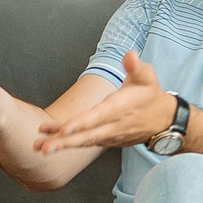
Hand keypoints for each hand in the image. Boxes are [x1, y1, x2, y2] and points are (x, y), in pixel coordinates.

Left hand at [34, 52, 175, 154]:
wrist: (164, 121)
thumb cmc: (150, 95)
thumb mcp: (148, 77)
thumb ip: (137, 66)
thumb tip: (129, 55)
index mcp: (121, 107)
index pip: (99, 116)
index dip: (82, 122)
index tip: (65, 128)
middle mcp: (113, 125)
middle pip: (87, 136)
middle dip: (64, 142)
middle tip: (43, 148)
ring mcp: (109, 136)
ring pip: (83, 142)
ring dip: (61, 145)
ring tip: (39, 147)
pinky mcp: (105, 141)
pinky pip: (84, 143)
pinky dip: (67, 143)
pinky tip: (47, 140)